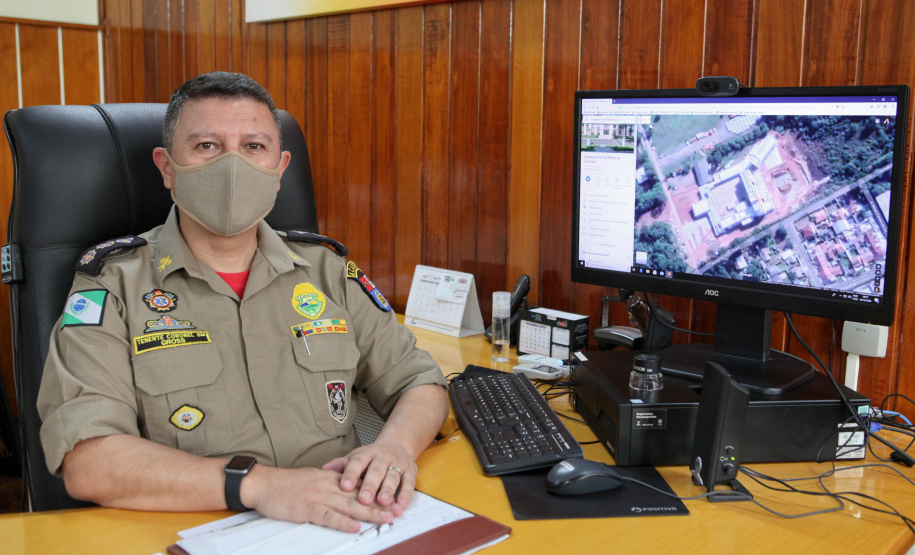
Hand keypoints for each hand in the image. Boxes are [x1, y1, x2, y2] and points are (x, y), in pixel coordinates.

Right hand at [241, 465, 393, 532]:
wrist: (264, 484)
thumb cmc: (286, 484)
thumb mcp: (313, 479)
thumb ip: (330, 484)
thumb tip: (346, 490)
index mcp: (330, 478)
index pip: (358, 485)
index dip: (376, 492)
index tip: (392, 498)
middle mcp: (328, 486)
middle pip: (358, 495)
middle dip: (379, 503)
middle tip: (396, 509)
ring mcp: (318, 497)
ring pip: (348, 505)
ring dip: (368, 512)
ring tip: (385, 517)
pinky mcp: (307, 509)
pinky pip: (328, 516)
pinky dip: (342, 522)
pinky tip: (355, 526)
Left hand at [322, 441, 416, 515]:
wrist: (398, 445)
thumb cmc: (372, 457)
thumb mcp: (356, 457)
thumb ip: (341, 465)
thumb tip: (322, 470)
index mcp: (367, 453)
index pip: (358, 462)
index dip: (351, 474)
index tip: (344, 486)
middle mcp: (383, 457)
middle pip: (376, 470)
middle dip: (370, 484)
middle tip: (363, 498)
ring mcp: (398, 464)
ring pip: (393, 476)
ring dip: (388, 490)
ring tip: (382, 502)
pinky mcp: (410, 472)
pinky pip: (409, 484)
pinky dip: (405, 495)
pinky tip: (400, 506)